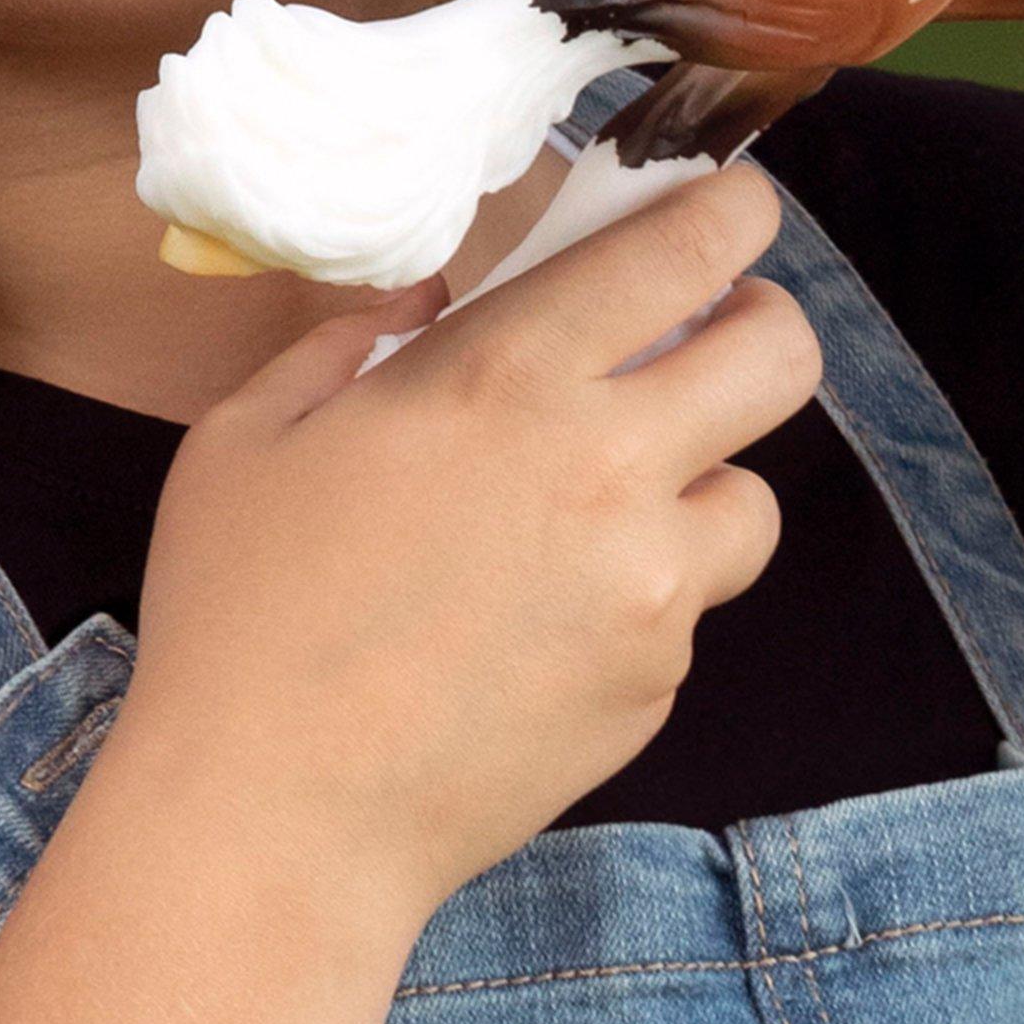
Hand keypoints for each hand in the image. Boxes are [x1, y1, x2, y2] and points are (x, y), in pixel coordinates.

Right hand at [108, 162, 821, 936]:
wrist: (279, 816)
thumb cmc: (241, 614)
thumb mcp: (255, 434)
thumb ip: (356, 340)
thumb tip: (431, 301)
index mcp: (509, 376)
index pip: (684, 251)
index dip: (732, 212)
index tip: (734, 207)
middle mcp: (608, 468)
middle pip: (782, 357)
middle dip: (761, 328)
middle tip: (710, 339)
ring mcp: (648, 588)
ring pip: (753, 499)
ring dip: (700, 484)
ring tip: (605, 510)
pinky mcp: (655, 683)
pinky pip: (686, 609)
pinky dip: (641, 599)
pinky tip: (540, 625)